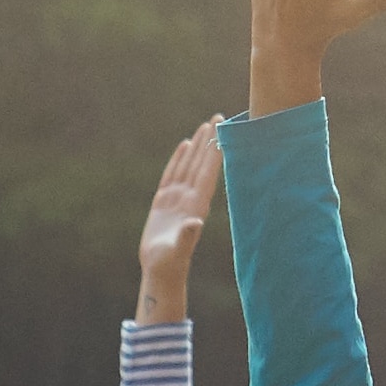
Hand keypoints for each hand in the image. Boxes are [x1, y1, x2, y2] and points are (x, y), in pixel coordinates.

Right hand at [133, 119, 222, 324]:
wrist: (161, 269)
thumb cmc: (170, 262)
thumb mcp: (178, 248)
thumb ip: (187, 235)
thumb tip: (195, 222)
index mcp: (197, 205)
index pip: (208, 172)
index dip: (215, 151)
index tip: (224, 131)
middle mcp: (190, 197)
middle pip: (201, 162)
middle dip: (210, 140)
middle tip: (218, 116)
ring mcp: (178, 198)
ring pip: (188, 165)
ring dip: (196, 146)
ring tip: (204, 125)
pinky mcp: (165, 201)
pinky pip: (172, 174)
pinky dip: (178, 159)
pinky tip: (184, 146)